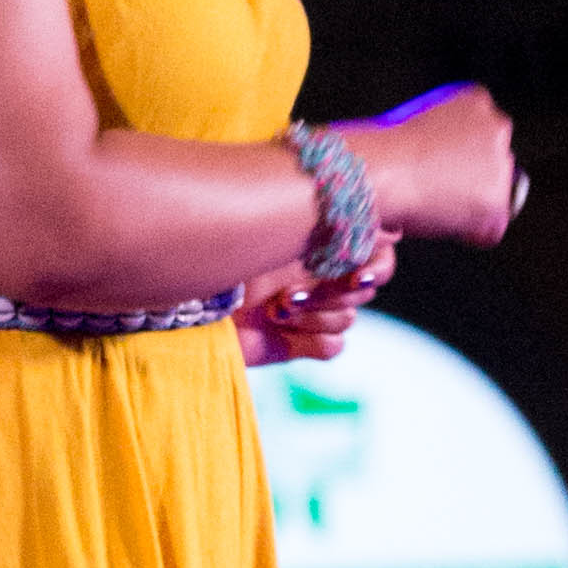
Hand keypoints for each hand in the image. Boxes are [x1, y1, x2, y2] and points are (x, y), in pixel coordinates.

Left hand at [235, 235, 396, 365]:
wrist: (189, 303)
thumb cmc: (223, 258)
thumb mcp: (271, 235)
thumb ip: (320, 223)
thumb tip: (378, 224)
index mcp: (317, 241)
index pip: (378, 251)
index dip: (374, 264)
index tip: (356, 274)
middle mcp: (319, 274)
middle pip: (364, 289)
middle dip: (331, 291)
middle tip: (290, 293)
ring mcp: (312, 309)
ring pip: (348, 317)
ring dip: (311, 315)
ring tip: (274, 309)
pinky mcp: (301, 343)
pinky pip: (334, 345)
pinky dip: (307, 340)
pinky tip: (277, 330)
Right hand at [344, 84, 520, 248]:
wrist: (379, 170)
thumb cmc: (381, 149)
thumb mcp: (414, 123)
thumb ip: (440, 137)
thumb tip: (441, 166)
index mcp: (475, 100)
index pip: (482, 131)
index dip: (458, 153)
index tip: (437, 164)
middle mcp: (496, 126)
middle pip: (494, 161)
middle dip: (471, 177)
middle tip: (434, 187)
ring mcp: (501, 164)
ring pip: (494, 193)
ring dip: (471, 203)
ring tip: (431, 202)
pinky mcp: (497, 201)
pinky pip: (489, 228)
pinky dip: (469, 232)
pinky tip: (440, 219)